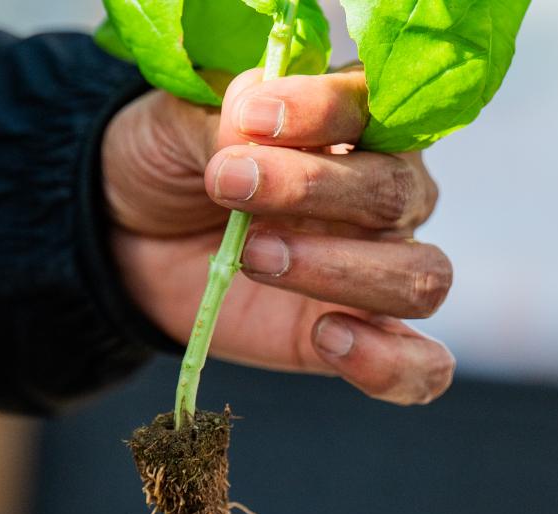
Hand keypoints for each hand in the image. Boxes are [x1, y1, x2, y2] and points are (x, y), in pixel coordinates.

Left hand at [103, 68, 454, 404]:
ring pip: (420, 276)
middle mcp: (381, 197)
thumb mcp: (176, 129)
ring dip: (341, 270)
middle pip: (397, 192)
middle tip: (231, 186)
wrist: (137, 242)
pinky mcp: (361, 335)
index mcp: (350, 126)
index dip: (323, 109)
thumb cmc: (172, 169)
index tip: (252, 120)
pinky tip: (326, 338)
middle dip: (315, 189)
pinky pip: (418, 363)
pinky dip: (389, 360)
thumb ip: (223, 122)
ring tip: (254, 259)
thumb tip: (258, 114)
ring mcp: (377, 268)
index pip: (373, 105)